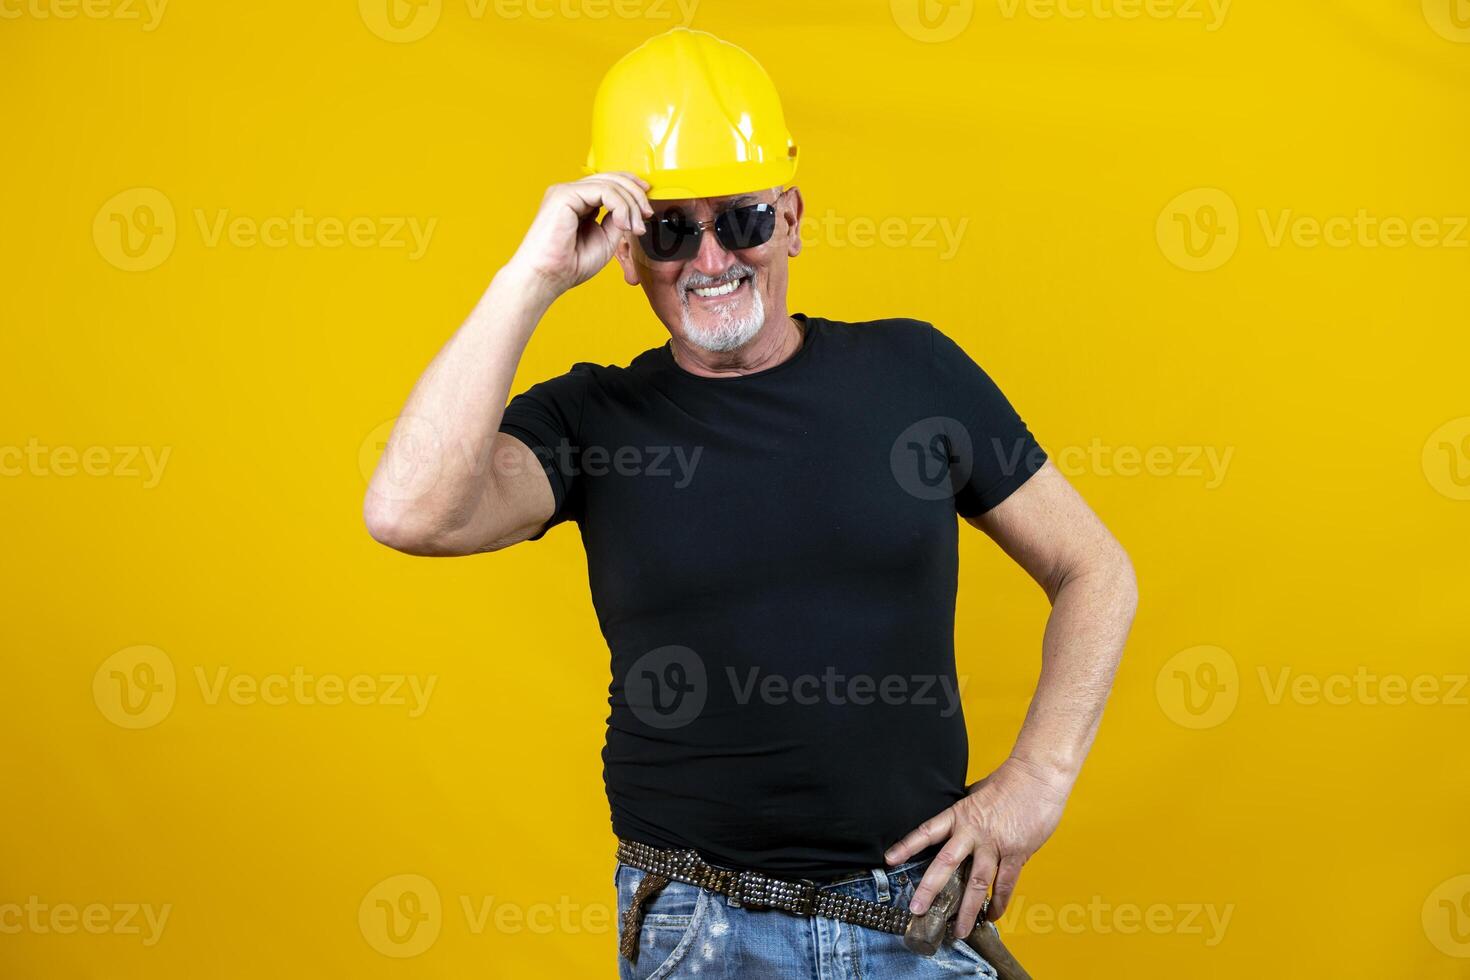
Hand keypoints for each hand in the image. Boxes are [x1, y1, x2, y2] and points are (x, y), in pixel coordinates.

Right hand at [506, 172, 653, 295]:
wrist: (547, 277)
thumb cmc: (570, 265)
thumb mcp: (606, 239)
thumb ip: (617, 220)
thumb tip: (632, 208)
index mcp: (578, 202)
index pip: (609, 184)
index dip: (632, 188)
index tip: (647, 206)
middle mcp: (571, 193)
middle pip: (611, 179)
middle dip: (636, 195)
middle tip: (647, 216)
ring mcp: (566, 191)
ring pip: (610, 183)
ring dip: (631, 204)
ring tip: (636, 227)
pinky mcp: (564, 195)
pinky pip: (603, 191)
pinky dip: (620, 206)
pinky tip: (623, 224)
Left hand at [884, 757, 1071, 937]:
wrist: (1038, 776)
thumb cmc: (1009, 781)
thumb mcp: (977, 793)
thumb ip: (966, 812)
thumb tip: (957, 821)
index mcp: (960, 815)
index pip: (927, 832)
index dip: (908, 846)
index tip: (890, 860)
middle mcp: (973, 832)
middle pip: (946, 863)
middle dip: (930, 888)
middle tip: (917, 909)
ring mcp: (994, 844)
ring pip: (976, 882)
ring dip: (967, 909)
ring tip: (959, 931)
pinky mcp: (1016, 853)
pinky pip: (1005, 883)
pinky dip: (999, 902)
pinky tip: (993, 914)